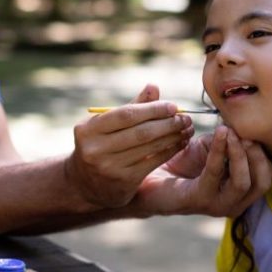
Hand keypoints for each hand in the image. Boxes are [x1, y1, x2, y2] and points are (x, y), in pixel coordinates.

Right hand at [64, 84, 194, 208]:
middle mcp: (95, 149)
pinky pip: (153, 162)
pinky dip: (169, 150)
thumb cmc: (100, 146)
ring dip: (172, 136)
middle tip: (186, 118)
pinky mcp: (123, 182)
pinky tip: (180, 143)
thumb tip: (153, 87)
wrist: (85, 184)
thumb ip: (131, 107)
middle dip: (167, 123)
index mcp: (88, 129)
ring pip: (149, 147)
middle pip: (140, 132)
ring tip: (186, 129)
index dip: (152, 109)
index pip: (126, 115)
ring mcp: (109, 167)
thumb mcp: (106, 126)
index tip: (173, 106)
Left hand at [137, 125, 271, 217]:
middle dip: (258, 154)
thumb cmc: (181, 161)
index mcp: (240, 190)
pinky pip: (214, 175)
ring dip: (239, 153)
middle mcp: (233, 202)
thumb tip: (241, 120)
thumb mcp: (210, 145)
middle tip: (247, 132)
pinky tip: (219, 135)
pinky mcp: (197, 200)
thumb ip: (227, 137)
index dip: (265, 151)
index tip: (255, 128)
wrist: (147, 174)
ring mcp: (217, 205)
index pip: (268, 174)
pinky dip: (218, 152)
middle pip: (262, 181)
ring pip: (242, 182)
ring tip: (230, 132)